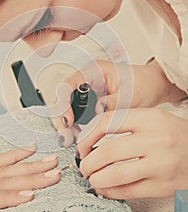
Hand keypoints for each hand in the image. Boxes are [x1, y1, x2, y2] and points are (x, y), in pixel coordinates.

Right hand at [51, 60, 184, 145]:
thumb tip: (96, 111)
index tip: (67, 121)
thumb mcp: (129, 95)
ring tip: (70, 140)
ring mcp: (85, 90)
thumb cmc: (142, 85)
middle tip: (65, 138)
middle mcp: (84, 79)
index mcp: (92, 71)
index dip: (63, 103)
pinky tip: (78, 136)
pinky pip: (74, 113)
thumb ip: (112, 103)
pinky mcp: (88, 102)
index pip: (68, 85)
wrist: (152, 87)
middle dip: (60, 118)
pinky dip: (74, 126)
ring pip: (65, 107)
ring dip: (66, 124)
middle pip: (62, 97)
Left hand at [76, 108, 187, 198]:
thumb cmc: (174, 135)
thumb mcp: (152, 119)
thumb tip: (90, 137)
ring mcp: (160, 165)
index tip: (82, 145)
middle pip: (108, 151)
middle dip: (88, 161)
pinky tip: (104, 189)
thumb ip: (124, 123)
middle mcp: (155, 140)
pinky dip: (110, 192)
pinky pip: (128, 191)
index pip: (107, 122)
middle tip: (83, 166)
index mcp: (149, 118)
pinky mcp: (163, 186)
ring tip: (91, 178)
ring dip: (96, 179)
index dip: (87, 135)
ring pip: (116, 174)